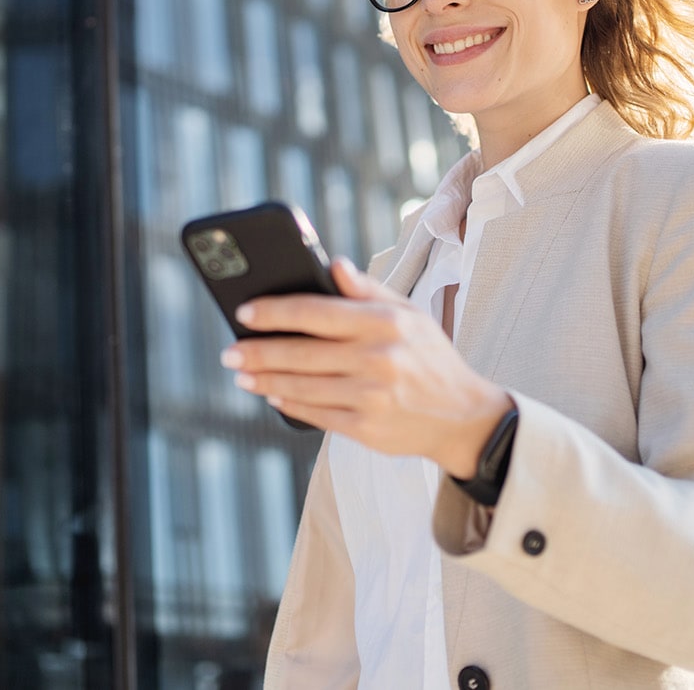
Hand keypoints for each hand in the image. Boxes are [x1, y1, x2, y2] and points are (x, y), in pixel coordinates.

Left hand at [222, 258, 513, 477]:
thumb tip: (332, 263)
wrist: (463, 417)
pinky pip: (316, 415)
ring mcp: (372, 397)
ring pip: (303, 387)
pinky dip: (289, 405)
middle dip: (258, 351)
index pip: (317, 312)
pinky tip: (272, 395)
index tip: (244, 312)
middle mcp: (379, 359)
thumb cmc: (430, 358)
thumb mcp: (411, 315)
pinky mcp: (367, 429)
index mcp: (387, 323)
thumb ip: (369, 290)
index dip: (275, 312)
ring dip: (265, 380)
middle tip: (229, 351)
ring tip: (242, 373)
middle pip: (302, 353)